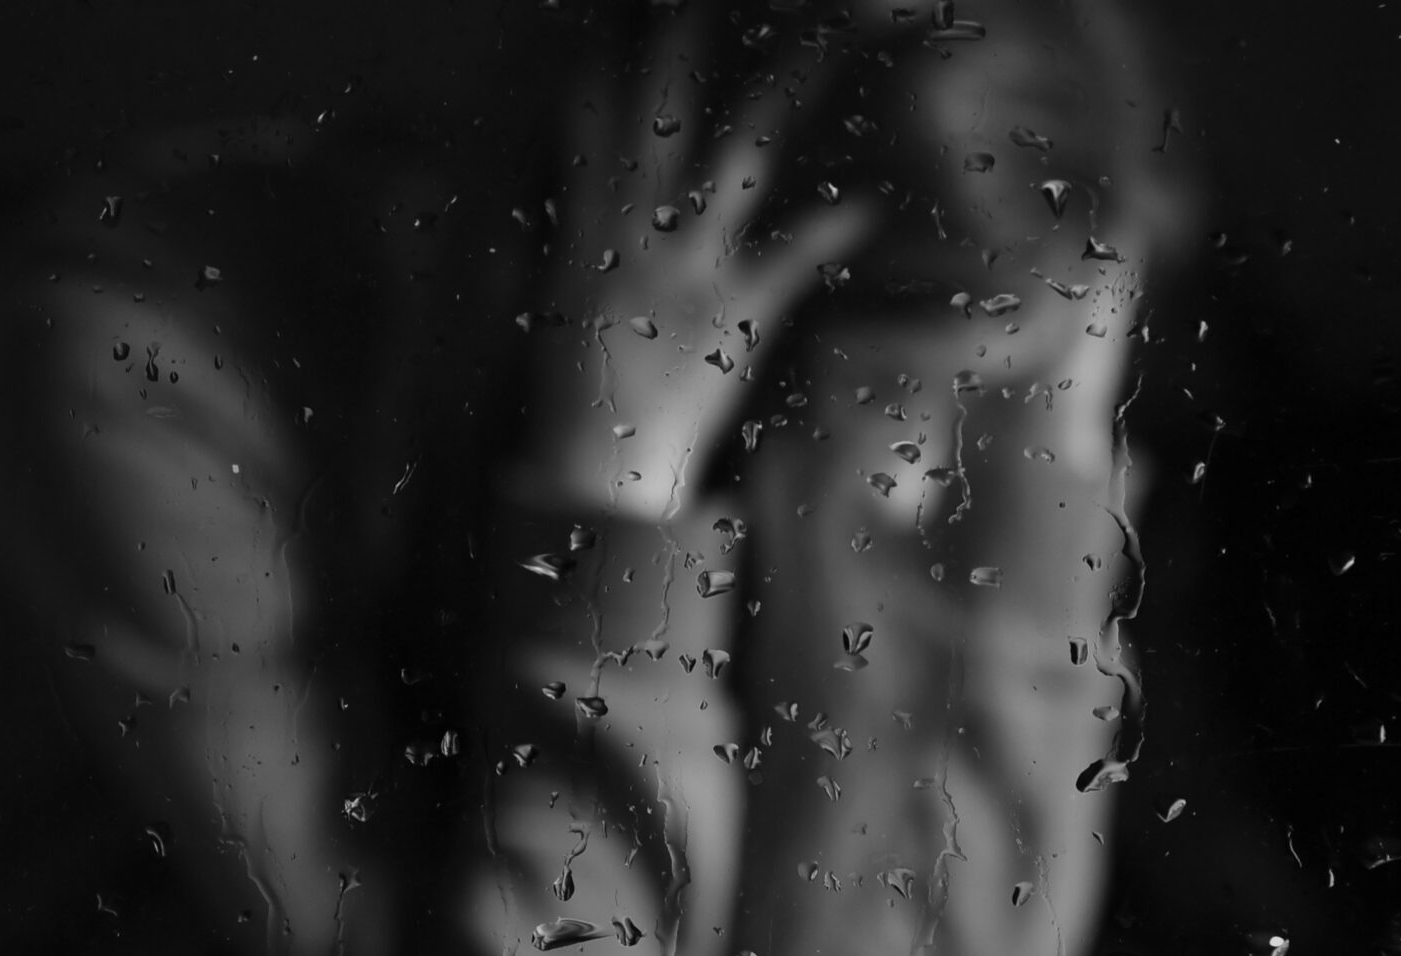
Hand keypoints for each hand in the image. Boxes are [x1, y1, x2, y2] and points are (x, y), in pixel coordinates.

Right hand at [512, 12, 876, 519]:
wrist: (598, 464)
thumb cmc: (566, 396)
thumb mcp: (544, 311)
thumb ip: (548, 253)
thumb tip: (536, 221)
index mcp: (588, 232)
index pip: (591, 133)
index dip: (604, 82)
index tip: (611, 38)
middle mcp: (641, 234)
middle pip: (665, 122)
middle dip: (681, 59)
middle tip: (694, 6)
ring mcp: (694, 265)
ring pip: (740, 162)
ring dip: (778, 100)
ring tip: (815, 49)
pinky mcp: (740, 308)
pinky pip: (792, 256)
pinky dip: (828, 229)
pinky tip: (864, 202)